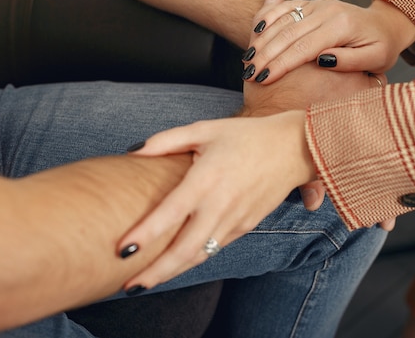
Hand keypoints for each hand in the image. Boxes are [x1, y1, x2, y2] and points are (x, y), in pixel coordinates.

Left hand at [117, 62, 383, 289]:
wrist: (293, 148)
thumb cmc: (247, 135)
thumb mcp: (206, 128)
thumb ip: (167, 140)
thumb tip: (133, 150)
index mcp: (207, 179)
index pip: (170, 213)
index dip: (145, 235)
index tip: (121, 251)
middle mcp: (220, 205)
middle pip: (185, 250)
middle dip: (156, 272)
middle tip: (129, 285)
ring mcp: (235, 219)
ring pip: (201, 255)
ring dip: (173, 271)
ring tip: (147, 281)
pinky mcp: (246, 226)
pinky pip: (216, 247)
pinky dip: (195, 258)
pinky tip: (178, 262)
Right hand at [242, 0, 414, 84]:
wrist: (384, 24)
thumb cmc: (381, 46)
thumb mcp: (375, 59)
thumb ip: (351, 61)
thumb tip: (323, 61)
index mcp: (341, 25)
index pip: (304, 47)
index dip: (281, 64)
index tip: (265, 79)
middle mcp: (327, 10)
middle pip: (288, 34)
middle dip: (265, 55)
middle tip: (248, 74)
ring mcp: (318, 4)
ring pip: (283, 20)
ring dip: (262, 39)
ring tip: (247, 59)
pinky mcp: (311, 4)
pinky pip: (285, 7)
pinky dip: (268, 17)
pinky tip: (256, 30)